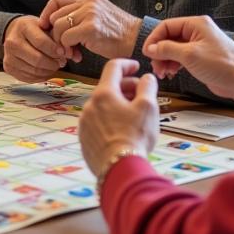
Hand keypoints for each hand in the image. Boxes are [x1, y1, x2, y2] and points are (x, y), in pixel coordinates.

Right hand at [3, 15, 70, 81]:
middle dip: (53, 63)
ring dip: (48, 71)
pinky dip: (41, 76)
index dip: (55, 50)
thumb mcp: (47, 27)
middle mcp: (12, 41)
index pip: (41, 42)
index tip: (64, 53)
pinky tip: (46, 70)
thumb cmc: (35, 29)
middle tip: (61, 62)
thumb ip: (62, 40)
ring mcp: (8, 56)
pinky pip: (28, 78)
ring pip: (34, 71)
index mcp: (22, 26)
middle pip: (37, 59)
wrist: (15, 31)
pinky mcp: (8, 67)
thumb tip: (76, 57)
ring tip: (54, 65)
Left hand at [44, 0, 140, 60]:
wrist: (139, 41)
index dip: (47, 13)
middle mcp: (89, 3)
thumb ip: (81, 17)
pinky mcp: (91, 28)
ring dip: (61, 43)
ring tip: (71, 52)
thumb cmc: (120, 35)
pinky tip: (78, 55)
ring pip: (59, 27)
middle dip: (55, 34)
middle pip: (55, 16)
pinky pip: (67, 38)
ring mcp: (90, 14)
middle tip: (64, 47)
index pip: (57, 0)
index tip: (44, 26)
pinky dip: (68, 48)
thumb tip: (57, 27)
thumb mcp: (100, 18)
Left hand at [78, 59, 158, 176]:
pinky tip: (122, 129)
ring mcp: (85, 122)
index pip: (113, 68)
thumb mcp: (149, 107)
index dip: (126, 64)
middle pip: (108, 88)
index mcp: (103, 94)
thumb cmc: (135, 136)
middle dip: (125, 86)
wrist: (120, 169)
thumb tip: (146, 77)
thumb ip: (147, 87)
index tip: (136, 66)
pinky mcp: (84, 138)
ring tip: (133, 113)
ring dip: (117, 104)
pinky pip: (97, 122)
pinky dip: (109, 119)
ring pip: (102, 106)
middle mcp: (89, 105)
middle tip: (141, 93)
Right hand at [142, 15, 233, 107]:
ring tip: (162, 73)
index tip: (146, 52)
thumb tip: (151, 48)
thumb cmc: (223, 65)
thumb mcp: (189, 55)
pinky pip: (181, 58)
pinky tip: (171, 73)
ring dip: (165, 60)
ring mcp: (199, 45)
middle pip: (168, 38)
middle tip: (155, 66)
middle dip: (159, 52)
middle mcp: (197, 32)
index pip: (166, 26)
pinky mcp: (201, 58)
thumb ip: (167, 49)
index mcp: (195, 24)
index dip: (154, 39)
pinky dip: (173, 64)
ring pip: (173, 49)